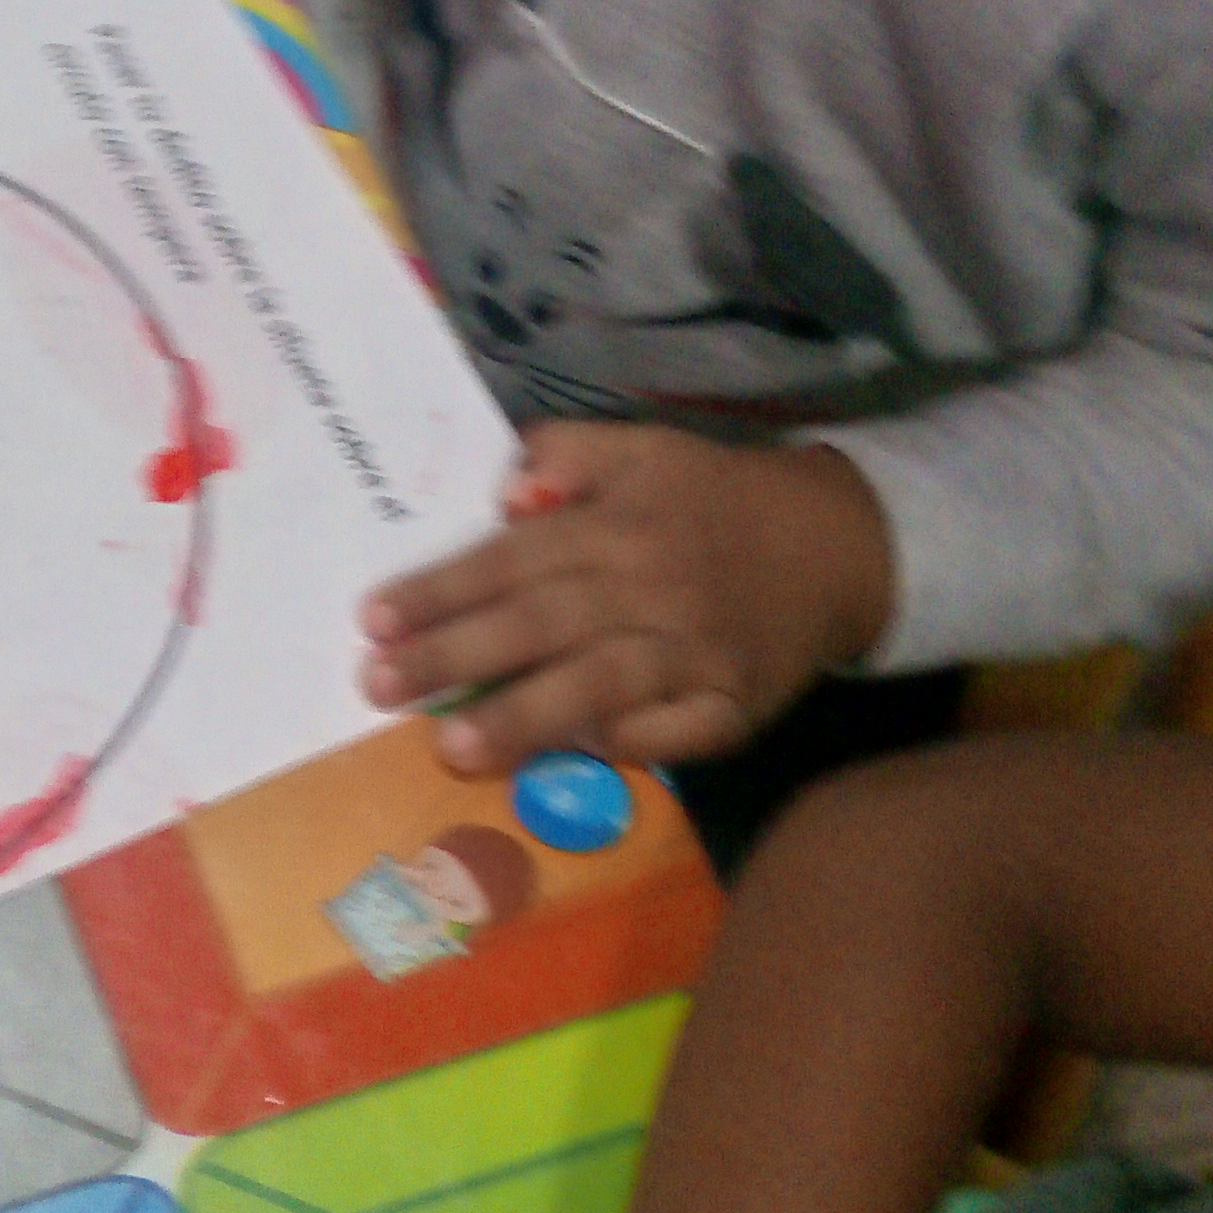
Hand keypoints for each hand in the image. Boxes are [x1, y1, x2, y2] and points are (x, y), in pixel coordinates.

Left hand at [360, 426, 893, 773]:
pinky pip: (672, 735)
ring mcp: (695, 653)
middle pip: (542, 623)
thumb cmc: (717, 500)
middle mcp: (652, 588)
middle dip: (456, 657)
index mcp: (620, 525)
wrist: (840, 543)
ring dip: (525, 718)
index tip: (373, 620)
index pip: (513, 559)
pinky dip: (622, 746)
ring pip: (600, 685)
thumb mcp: (645, 449)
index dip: (442, 590)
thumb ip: (568, 455)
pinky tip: (564, 763)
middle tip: (380, 687)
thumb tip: (504, 488)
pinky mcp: (734, 706)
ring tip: (453, 749)